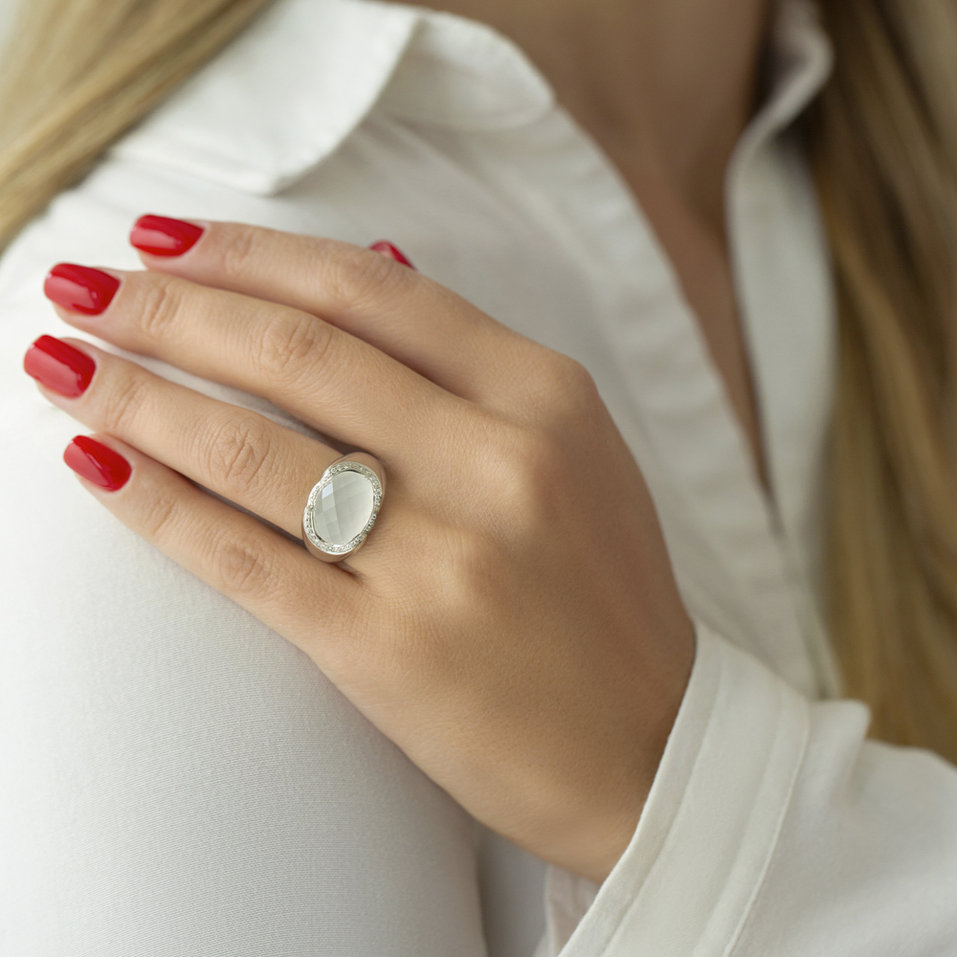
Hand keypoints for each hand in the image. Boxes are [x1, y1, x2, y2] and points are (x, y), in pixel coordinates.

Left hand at [24, 217, 695, 883]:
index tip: (166, 240)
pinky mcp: (385, 651)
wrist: (649, 744)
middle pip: (296, 354)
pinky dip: (156, 503)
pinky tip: (97, 461)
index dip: (249, 254)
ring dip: (136, 395)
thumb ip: (476, 362)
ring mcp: (440, 560)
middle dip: (168, 308)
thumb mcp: (579, 453)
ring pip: (251, 449)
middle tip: (83, 288)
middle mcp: (496, 464)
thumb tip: (372, 265)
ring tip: (63, 362)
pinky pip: (243, 559)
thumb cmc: (606, 596)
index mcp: (546, 400)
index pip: (368, 293)